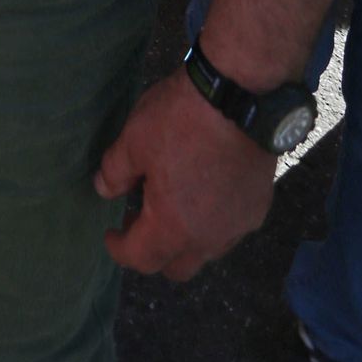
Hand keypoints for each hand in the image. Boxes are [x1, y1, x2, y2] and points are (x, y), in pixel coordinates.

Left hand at [93, 68, 275, 280]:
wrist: (238, 95)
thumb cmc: (180, 120)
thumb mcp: (134, 141)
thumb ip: (115, 172)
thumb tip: (104, 189)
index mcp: (174, 228)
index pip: (142, 258)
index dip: (120, 250)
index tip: (111, 236)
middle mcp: (210, 238)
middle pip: (178, 266)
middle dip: (154, 251)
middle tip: (138, 219)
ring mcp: (238, 224)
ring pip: (207, 250)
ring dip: (185, 237)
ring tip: (171, 202)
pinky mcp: (258, 206)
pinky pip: (229, 228)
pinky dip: (211, 221)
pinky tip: (203, 191)